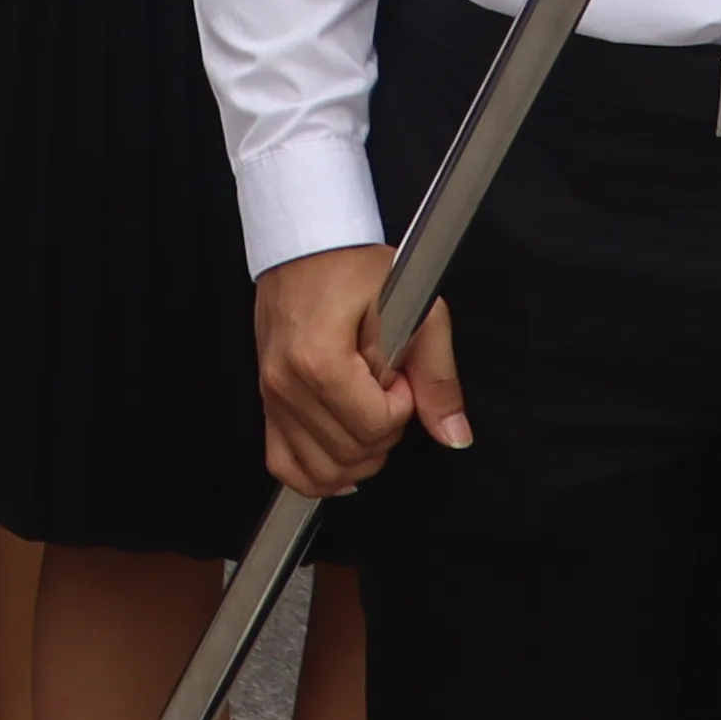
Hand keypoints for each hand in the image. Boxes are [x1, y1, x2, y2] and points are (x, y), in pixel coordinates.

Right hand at [253, 243, 463, 498]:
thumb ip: (437, 375)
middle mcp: (285, 385)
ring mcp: (270, 396)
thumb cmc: (353, 268)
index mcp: (318, 361)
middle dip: (384, 429)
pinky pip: (284, 463)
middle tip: (387, 388)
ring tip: (367, 413)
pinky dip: (316, 473)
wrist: (305, 245)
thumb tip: (454, 433)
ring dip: (358, 455)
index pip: (376, 425)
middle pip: (352, 452)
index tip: (399, 373)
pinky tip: (341, 456)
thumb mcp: (415, 310)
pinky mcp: (266, 401)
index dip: (402, 405)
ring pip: (322, 470)